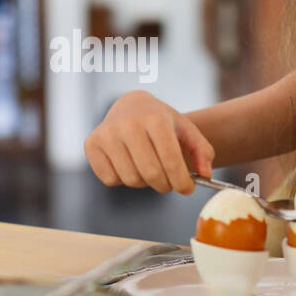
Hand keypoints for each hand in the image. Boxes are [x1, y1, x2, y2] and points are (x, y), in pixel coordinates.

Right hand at [83, 91, 214, 194]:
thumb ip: (202, 151)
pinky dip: (122, 179)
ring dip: (144, 183)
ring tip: (148, 168)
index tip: (187, 189)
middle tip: (169, 183)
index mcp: (154, 118)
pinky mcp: (91, 144)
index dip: (182, 181)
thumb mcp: (186, 129)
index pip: (171, 161)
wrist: (129, 105)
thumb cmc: (161, 122)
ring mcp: (106, 134)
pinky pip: (110, 179)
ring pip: (130, 179)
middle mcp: (128, 124)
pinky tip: (128, 164)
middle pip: (150, 174)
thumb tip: (204, 174)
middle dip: (165, 185)